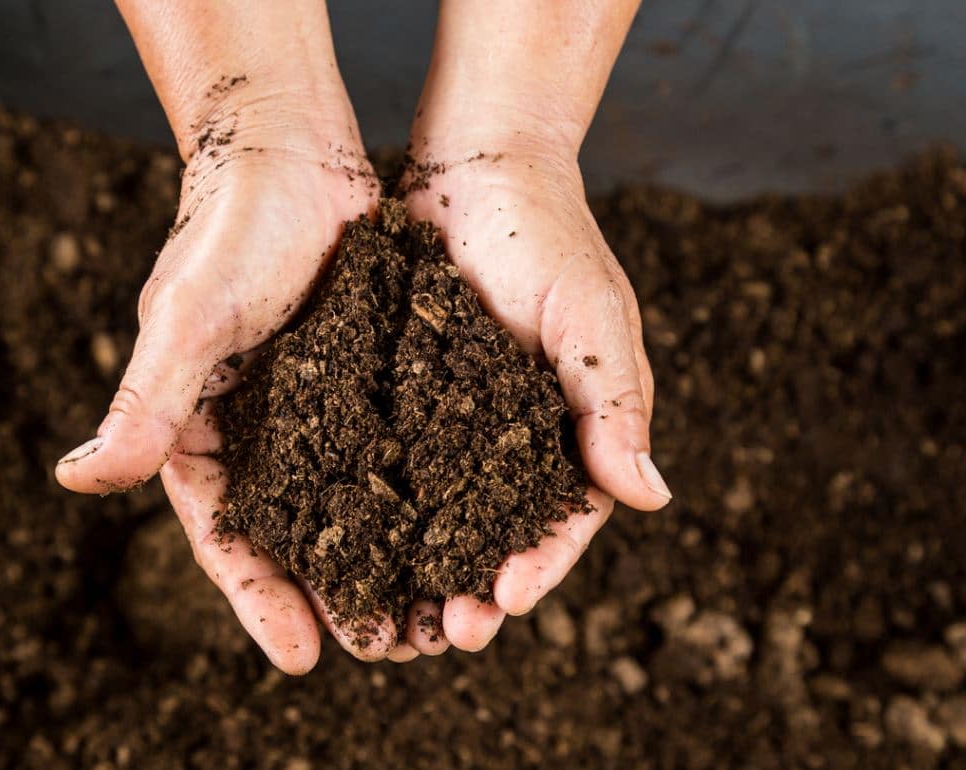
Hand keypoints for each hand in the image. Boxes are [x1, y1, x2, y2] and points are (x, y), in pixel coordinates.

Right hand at [54, 73, 401, 669]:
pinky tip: (458, 529)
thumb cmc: (228, 231)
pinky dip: (418, 493)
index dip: (260, 599)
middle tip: (384, 650)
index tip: (302, 659)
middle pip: (295, 535)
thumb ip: (144, 403)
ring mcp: (315, 409)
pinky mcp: (363, 380)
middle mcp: (258, 432)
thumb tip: (76, 480)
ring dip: (385, 559)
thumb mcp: (189, 320)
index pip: (226, 535)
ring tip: (428, 614)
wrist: (289, 151)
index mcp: (200, 431)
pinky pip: (391, 449)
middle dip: (333, 596)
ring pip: (351, 503)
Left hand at [397, 138, 671, 655]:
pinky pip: (387, 462)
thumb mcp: (590, 316)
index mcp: (570, 428)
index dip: (539, 563)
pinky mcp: (401, 397)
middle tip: (444, 633)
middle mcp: (511, 436)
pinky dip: (374, 509)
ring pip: (438, 514)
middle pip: (496, 532)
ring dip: (420, 568)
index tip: (506, 602)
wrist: (475, 169)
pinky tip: (345, 545)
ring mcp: (453, 421)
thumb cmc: (547, 236)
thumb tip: (651, 497)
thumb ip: (613, 402)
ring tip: (395, 616)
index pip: (564, 516)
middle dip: (474, 586)